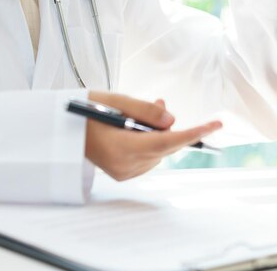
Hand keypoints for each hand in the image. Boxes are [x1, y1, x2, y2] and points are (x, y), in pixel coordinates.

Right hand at [85, 92, 221, 180]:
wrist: (60, 130)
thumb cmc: (85, 110)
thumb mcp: (116, 101)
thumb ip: (146, 110)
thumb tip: (172, 120)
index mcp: (122, 147)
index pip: (167, 141)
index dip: (193, 132)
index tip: (216, 124)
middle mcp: (125, 165)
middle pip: (165, 145)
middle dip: (169, 126)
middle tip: (159, 103)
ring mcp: (124, 172)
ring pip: (159, 151)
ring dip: (158, 133)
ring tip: (138, 115)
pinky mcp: (124, 174)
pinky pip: (149, 157)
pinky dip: (149, 142)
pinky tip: (134, 130)